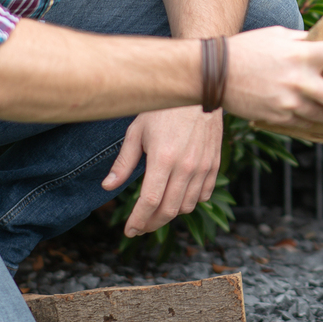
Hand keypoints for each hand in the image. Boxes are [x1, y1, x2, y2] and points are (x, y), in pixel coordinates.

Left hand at [104, 105, 223, 237]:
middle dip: (152, 224)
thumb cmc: (164, 108)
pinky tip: (178, 197)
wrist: (200, 90)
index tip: (129, 231)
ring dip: (170, 214)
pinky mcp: (215, 164)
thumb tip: (107, 186)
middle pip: (168, 210)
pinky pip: (204, 195)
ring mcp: (203, 167)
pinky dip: (190, 202)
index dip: (138, 221)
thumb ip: (124, 162)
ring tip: (156, 211)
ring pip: (187, 206)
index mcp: (163, 159)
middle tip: (140, 227)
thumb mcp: (137, 131)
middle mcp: (186, 167)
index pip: (149, 202)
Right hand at [220, 26, 322, 125]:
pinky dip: (315, 123)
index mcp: (301, 54)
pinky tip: (321, 122)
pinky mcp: (278, 117)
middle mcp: (299, 80)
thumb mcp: (278, 35)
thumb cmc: (247, 49)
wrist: (214, 73)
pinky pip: (304, 124)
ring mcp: (289, 102)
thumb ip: (304, 40)